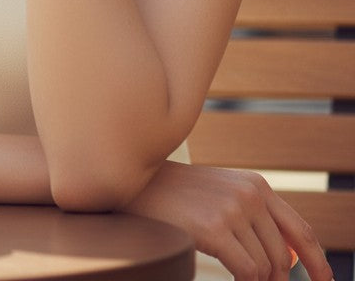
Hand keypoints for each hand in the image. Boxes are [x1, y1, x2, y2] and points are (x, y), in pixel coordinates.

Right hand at [125, 161, 331, 280]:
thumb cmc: (176, 194)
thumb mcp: (221, 195)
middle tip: (252, 278)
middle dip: (274, 278)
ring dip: (253, 278)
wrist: (134, 182)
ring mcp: (232, 210)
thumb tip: (289, 261)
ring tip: (230, 269)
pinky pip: (247, 273)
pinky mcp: (214, 229)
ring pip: (266, 269)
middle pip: (284, 258)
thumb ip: (255, 218)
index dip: (318, 263)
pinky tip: (226, 272)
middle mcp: (249, 194)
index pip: (301, 231)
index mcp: (255, 184)